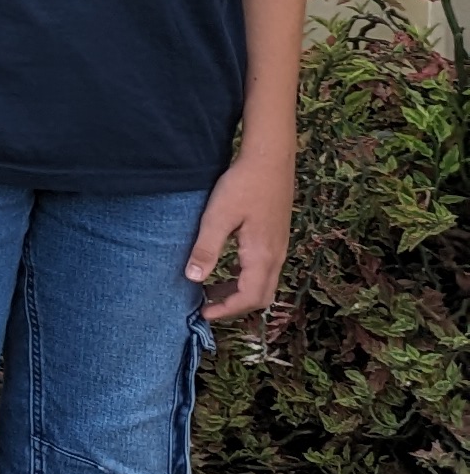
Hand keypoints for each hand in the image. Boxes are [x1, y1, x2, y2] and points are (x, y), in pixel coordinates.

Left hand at [185, 141, 295, 321]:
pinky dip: (246, 278)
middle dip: (235, 307)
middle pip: (261, 296)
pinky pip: (265, 269)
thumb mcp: (218, 216)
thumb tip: (193, 278)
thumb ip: (207, 248)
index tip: (203, 314)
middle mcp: (276, 256)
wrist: (270, 159)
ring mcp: (280, 247)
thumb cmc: (243, 185)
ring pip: (264, 283)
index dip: (227, 311)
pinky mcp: (277, 237)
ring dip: (240, 292)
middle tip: (206, 306)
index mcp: (262, 255)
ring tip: (212, 291)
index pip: (249, 298)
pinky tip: (227, 269)